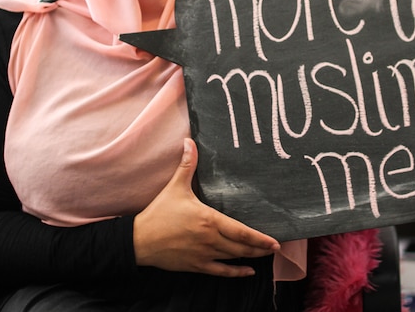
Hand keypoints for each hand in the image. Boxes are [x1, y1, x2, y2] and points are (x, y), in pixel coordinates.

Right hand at [133, 138, 279, 276]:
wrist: (140, 240)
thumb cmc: (159, 213)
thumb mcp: (175, 186)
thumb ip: (187, 165)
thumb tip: (189, 141)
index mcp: (209, 220)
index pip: (241, 231)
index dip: (260, 238)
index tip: (275, 242)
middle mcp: (210, 239)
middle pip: (241, 247)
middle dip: (260, 249)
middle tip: (275, 249)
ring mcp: (203, 255)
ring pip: (233, 258)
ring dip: (250, 257)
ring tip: (264, 255)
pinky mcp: (195, 265)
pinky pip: (220, 272)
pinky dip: (235, 273)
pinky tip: (247, 272)